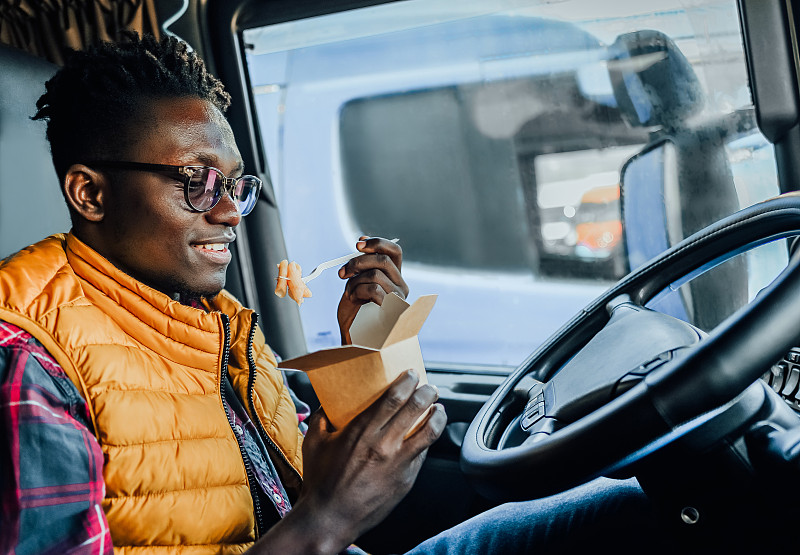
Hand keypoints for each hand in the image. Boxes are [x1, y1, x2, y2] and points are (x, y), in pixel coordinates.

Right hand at [253, 370, 446, 553]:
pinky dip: (428, 441)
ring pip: (429, 432)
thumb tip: (328, 403)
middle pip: (415, 408)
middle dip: (427, 392)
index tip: (412, 374)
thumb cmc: (320, 481)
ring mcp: (398, 463)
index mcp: (362, 431)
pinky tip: (427, 436)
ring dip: (438, 415)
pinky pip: (423, 455)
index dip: (407, 382)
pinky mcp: (406, 480)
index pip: (393, 398)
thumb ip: (321, 417)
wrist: (329, 518)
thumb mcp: (315, 442)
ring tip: (438, 409)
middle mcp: (383, 444)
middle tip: (429, 387)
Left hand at [337, 236, 408, 343]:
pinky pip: (373, 289)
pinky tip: (353, 300)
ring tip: (349, 293)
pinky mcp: (392, 309)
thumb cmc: (354, 312)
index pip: (394, 251)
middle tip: (343, 271)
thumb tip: (362, 242)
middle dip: (358, 261)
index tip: (358, 243)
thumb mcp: (356, 282)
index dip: (377, 243)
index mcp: (394, 277)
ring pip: (375, 274)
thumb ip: (363, 265)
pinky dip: (358, 291)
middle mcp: (400, 286)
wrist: (352, 337)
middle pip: (383, 259)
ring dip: (355, 281)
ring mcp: (398, 298)